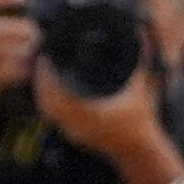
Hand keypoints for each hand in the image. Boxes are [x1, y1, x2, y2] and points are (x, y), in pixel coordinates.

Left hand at [32, 54, 166, 163]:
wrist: (139, 149)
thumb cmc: (141, 119)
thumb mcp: (142, 86)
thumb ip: (141, 59)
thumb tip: (139, 33)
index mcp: (92, 114)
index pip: (58, 94)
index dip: (48, 74)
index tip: (47, 57)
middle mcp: (78, 125)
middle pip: (46, 101)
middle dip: (42, 80)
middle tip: (41, 60)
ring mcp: (73, 131)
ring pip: (47, 109)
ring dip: (43, 90)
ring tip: (43, 70)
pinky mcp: (72, 133)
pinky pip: (52, 116)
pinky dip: (48, 100)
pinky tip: (49, 88)